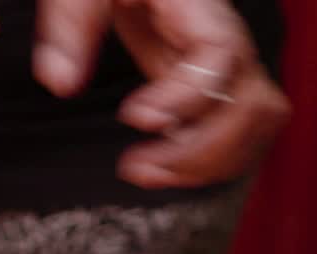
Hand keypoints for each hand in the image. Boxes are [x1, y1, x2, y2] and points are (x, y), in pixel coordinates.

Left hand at [34, 0, 288, 189]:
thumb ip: (69, 26)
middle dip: (199, 149)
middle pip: (251, 102)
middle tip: (137, 166)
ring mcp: (228, 62)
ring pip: (257, 122)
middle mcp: (225, 35)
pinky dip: (215, 160)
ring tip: (149, 174)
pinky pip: (245, 129)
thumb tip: (59, 81)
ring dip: (210, 163)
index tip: (135, 117)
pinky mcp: (219, 82)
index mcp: (197, 4)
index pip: (221, 54)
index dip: (187, 96)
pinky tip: (168, 168)